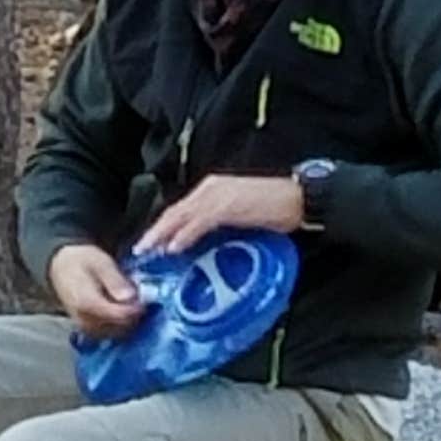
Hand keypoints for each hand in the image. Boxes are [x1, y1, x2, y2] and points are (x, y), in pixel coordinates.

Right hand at [48, 243, 144, 338]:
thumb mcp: (100, 262)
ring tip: (131, 301)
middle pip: (121, 326)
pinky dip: (121, 324)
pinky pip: (111, 333)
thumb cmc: (81, 262)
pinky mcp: (89, 330)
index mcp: (87, 302)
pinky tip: (123, 309)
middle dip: (135, 314)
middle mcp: (85, 320)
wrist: (61, 268)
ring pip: (118, 332)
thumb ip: (115, 280)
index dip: (137, 308)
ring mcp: (86, 327)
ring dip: (129, 320)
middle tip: (141, 298)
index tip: (146, 298)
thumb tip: (131, 297)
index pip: (119, 315)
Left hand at [135, 174, 303, 255]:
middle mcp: (210, 189)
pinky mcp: (230, 206)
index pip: (180, 209)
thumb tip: (198, 242)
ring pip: (182, 216)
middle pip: (174, 212)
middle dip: (155, 231)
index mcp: (212, 190)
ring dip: (163, 234)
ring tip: (150, 250)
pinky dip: (185, 234)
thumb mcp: (238, 213)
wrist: (301, 199)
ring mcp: (219, 196)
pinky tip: (174, 246)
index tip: (149, 243)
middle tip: (140, 250)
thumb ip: (217, 222)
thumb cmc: (274, 207)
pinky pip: (201, 222)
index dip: (162, 226)